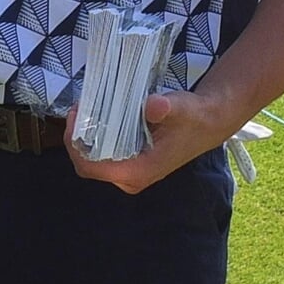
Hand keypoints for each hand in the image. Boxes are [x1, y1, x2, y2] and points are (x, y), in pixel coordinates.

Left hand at [65, 89, 232, 193]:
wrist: (208, 122)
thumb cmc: (192, 117)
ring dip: (85, 136)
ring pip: (93, 159)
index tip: (76, 116)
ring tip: (86, 108)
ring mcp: (130, 172)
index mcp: (139, 171)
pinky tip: (98, 115)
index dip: (75, 144)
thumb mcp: (181, 107)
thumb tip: (153, 106)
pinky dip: (95, 136)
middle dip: (77, 137)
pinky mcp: (130, 163)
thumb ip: (166, 108)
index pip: (90, 168)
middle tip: (80, 108)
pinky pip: (102, 154)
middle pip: (87, 165)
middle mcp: (131, 177)